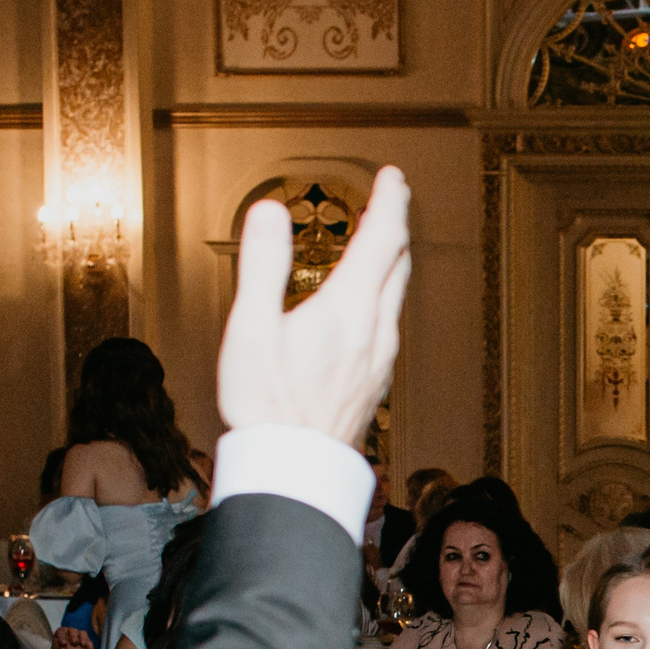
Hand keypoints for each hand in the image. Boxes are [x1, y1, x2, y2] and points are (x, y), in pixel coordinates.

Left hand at [51, 626, 93, 648]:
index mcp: (61, 632)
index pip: (61, 632)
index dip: (62, 637)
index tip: (63, 644)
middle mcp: (70, 631)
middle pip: (73, 630)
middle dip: (74, 636)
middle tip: (74, 642)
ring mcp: (79, 635)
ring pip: (83, 633)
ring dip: (84, 638)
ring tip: (83, 645)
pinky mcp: (86, 640)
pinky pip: (89, 641)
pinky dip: (90, 646)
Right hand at [222, 166, 410, 443]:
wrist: (292, 471)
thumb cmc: (266, 407)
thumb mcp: (252, 329)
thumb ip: (263, 265)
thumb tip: (268, 211)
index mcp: (348, 309)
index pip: (382, 239)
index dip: (390, 202)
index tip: (393, 177)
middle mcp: (374, 332)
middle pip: (397, 264)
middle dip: (395, 226)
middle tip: (390, 200)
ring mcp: (379, 361)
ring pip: (396, 297)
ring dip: (392, 262)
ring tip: (382, 244)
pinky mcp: (374, 384)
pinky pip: (387, 327)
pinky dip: (382, 297)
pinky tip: (369, 308)